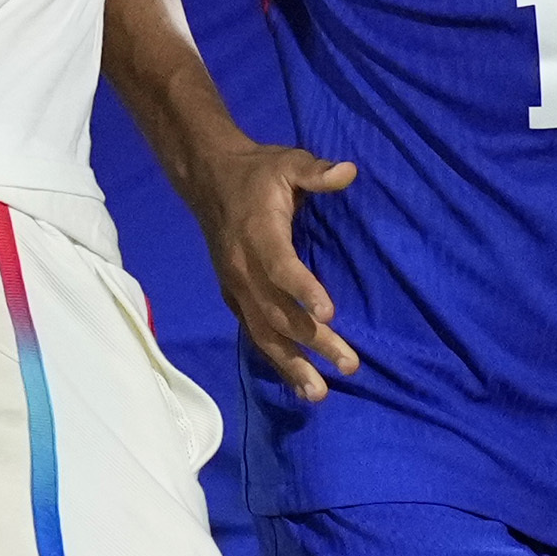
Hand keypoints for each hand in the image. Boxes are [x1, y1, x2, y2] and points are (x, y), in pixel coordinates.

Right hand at [187, 133, 358, 402]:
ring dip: (291, 365)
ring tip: (319, 393)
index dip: (304, 290)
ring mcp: (236, 286)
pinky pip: (254, 333)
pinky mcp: (234, 296)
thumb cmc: (257, 172)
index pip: (280, 267)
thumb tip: (348, 171)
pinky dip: (275, 360)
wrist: (208, 179)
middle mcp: (242, 268)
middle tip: (348, 363)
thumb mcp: (287, 162)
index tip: (330, 314)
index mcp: (258, 234)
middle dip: (312, 342)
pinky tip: (297, 382)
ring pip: (263, 332)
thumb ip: (316, 171)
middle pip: (277, 312)